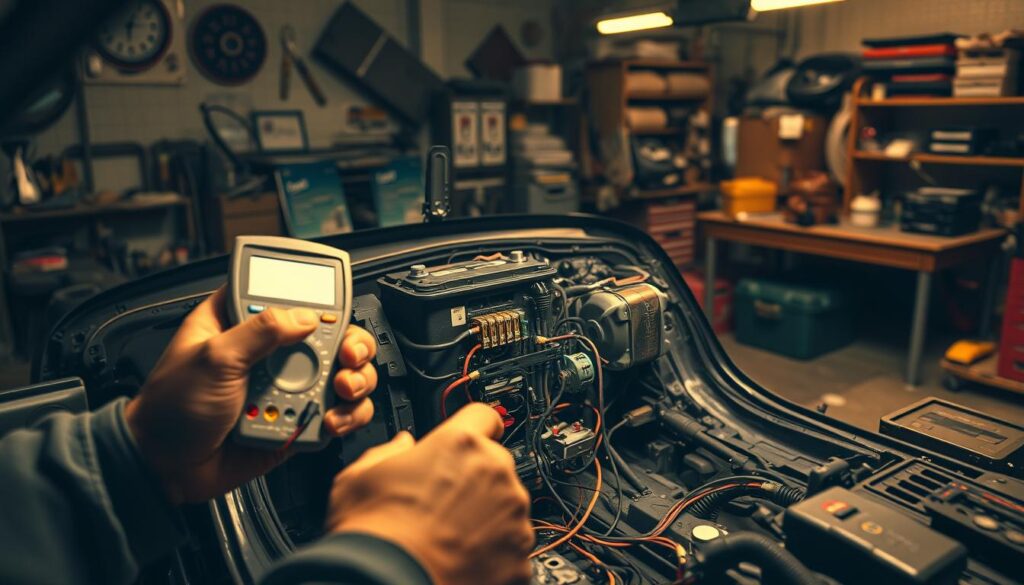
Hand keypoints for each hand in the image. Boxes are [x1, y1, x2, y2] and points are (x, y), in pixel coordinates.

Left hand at [125, 286, 377, 503]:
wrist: (164, 469)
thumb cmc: (171, 409)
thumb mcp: (213, 358)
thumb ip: (260, 331)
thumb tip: (306, 316)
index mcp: (242, 323)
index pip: (288, 295)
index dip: (317, 297)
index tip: (332, 311)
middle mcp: (270, 352)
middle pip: (330, 335)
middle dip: (351, 344)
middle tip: (348, 356)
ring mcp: (286, 387)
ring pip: (342, 374)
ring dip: (354, 381)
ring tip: (341, 390)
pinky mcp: (296, 421)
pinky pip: (336, 413)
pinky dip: (345, 416)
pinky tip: (331, 420)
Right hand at [325, 403, 533, 584]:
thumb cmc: (373, 535)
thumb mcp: (359, 478)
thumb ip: (387, 452)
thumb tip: (401, 445)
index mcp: (460, 444)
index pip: (484, 416)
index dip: (473, 428)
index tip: (469, 441)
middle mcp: (496, 473)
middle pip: (494, 464)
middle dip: (474, 479)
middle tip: (442, 503)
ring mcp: (513, 516)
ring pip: (506, 505)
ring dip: (487, 515)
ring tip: (449, 536)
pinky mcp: (521, 555)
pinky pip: (511, 545)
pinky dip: (494, 551)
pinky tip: (461, 559)